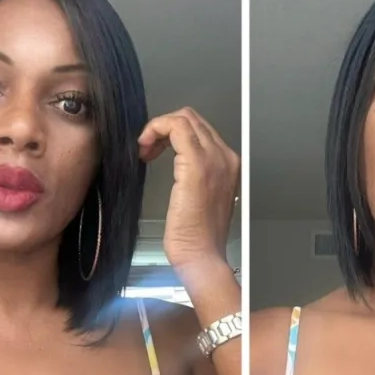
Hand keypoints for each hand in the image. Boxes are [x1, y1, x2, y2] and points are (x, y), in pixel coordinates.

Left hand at [138, 108, 239, 272]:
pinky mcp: (196, 166)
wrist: (201, 256)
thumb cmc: (198, 236)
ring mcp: (213, 160)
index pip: (200, 129)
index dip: (172, 133)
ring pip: (184, 118)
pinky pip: (176, 127)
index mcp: (228, 165)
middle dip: (164, 128)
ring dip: (158, 128)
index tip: (156, 151)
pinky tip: (146, 149)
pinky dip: (156, 129)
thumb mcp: (201, 198)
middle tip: (148, 150)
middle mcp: (226, 157)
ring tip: (146, 150)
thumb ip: (196, 175)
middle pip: (192, 119)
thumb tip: (177, 159)